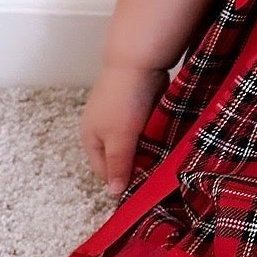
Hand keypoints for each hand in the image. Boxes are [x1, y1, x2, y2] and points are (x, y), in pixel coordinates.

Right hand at [79, 62, 169, 196]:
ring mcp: (119, 119)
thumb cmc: (123, 102)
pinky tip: (166, 143)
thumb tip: (114, 193)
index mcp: (90, 140)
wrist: (139, 63)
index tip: (144, 190)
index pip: (105, 173)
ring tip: (164, 161)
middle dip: (137, 167)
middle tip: (156, 176)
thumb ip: (118, 166)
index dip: (123, 182)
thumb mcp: (119, 139)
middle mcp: (101, 131)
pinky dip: (153, 137)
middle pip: (120, 159)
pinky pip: (144, 132)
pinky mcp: (136, 110)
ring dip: (147, 152)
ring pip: (135, 146)